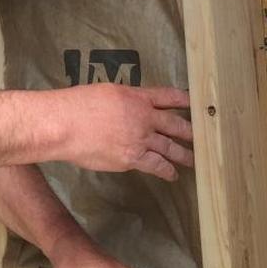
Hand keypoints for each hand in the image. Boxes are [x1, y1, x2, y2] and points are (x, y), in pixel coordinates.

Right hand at [47, 83, 193, 180]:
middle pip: (174, 124)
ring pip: (169, 147)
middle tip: (201, 136)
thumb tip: (127, 110)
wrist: (65, 125)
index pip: (167, 96)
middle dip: (189, 131)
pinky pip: (156, 165)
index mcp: (136, 97)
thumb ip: (121, 101)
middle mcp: (144, 117)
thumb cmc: (76, 105)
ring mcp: (140, 139)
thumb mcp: (104, 92)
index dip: (183, 100)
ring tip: (193, 159)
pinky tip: (172, 174)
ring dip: (183, 153)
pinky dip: (166, 170)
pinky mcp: (132, 158)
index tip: (194, 103)